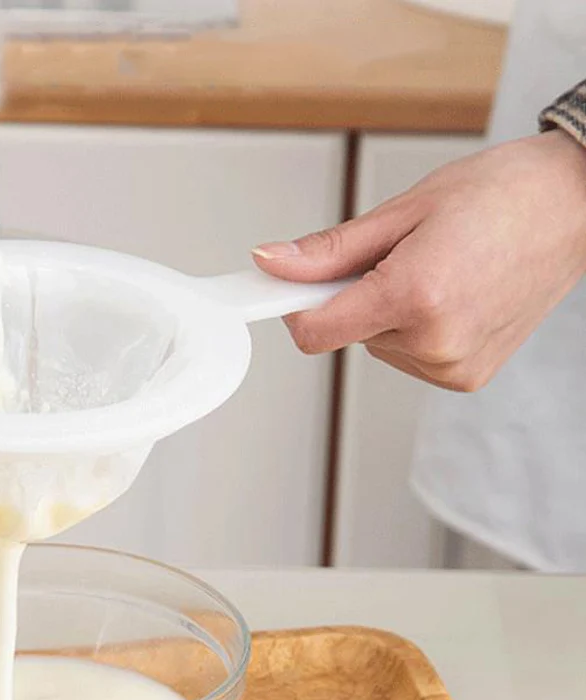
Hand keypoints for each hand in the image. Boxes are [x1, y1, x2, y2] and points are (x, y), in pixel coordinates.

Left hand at [252, 130, 585, 390]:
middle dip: (356, 296)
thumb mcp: (404, 210)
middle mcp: (436, 341)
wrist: (577, 205)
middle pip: (348, 334)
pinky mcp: (467, 377)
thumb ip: (330, 251)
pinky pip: (409, 356)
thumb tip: (271, 264)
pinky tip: (453, 294)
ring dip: (388, 313)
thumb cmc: (503, 194)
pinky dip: (415, 329)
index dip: (295, 310)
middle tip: (402, 254)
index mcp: (417, 295)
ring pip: (378, 345)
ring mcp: (454, 365)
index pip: (316, 332)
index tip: (286, 289)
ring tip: (439, 269)